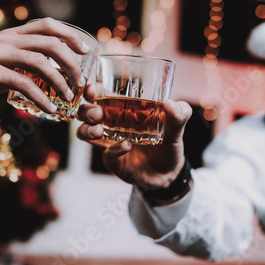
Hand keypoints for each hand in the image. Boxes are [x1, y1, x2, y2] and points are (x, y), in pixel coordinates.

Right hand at [0, 18, 87, 111]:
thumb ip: (17, 66)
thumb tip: (42, 78)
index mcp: (7, 35)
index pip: (46, 25)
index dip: (70, 34)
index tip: (86, 50)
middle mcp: (4, 40)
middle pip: (49, 41)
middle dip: (72, 60)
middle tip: (81, 80)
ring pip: (40, 61)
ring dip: (60, 80)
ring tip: (70, 96)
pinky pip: (23, 84)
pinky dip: (41, 98)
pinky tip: (50, 109)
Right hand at [76, 84, 191, 188]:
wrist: (170, 173)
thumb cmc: (168, 144)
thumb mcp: (177, 126)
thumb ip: (180, 114)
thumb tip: (171, 104)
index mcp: (122, 110)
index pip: (100, 95)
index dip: (92, 91)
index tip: (92, 90)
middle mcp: (111, 124)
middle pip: (85, 112)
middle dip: (86, 111)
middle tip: (97, 113)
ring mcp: (109, 143)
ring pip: (84, 133)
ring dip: (87, 130)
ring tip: (99, 131)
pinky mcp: (113, 160)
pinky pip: (106, 154)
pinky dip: (114, 149)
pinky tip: (126, 146)